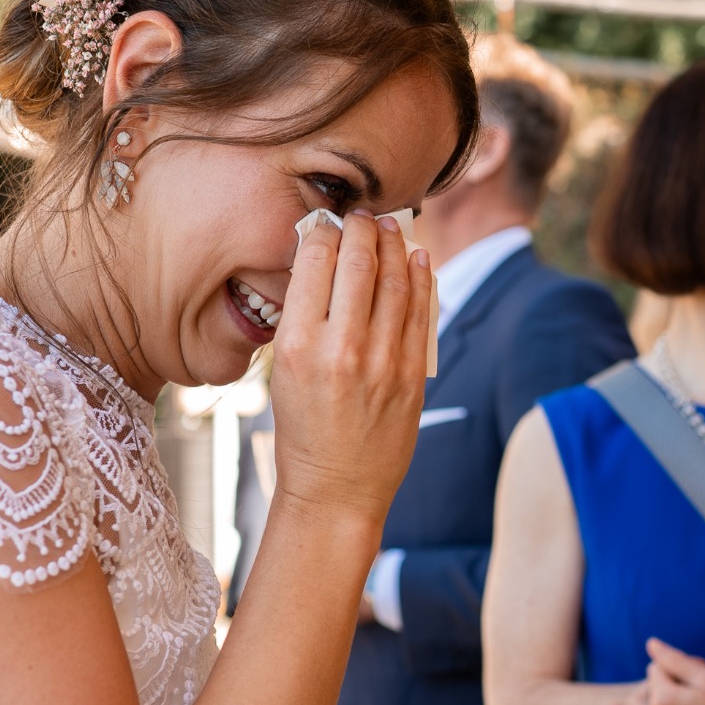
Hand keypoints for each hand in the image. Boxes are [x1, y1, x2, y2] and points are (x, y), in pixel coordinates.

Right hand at [271, 214, 432, 521]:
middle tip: (362, 215)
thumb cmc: (303, 430)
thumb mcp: (283, 371)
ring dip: (394, 244)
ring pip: (395, 279)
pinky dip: (421, 277)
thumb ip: (303, 318)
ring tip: (391, 226)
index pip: (315, 261)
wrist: (337, 488)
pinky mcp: (412, 374)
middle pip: (358, 260)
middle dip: (362, 227)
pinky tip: (417, 258)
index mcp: (297, 344)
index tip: (328, 222)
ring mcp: (382, 360)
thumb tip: (323, 260)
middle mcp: (340, 347)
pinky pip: (420, 310)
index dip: (324, 230)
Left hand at [609, 638, 704, 704]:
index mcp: (665, 698)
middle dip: (664, 679)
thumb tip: (651, 644)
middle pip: (647, 686)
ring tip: (668, 691)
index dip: (677, 665)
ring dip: (648, 694)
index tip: (697, 669)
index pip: (657, 668)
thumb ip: (675, 660)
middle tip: (691, 683)